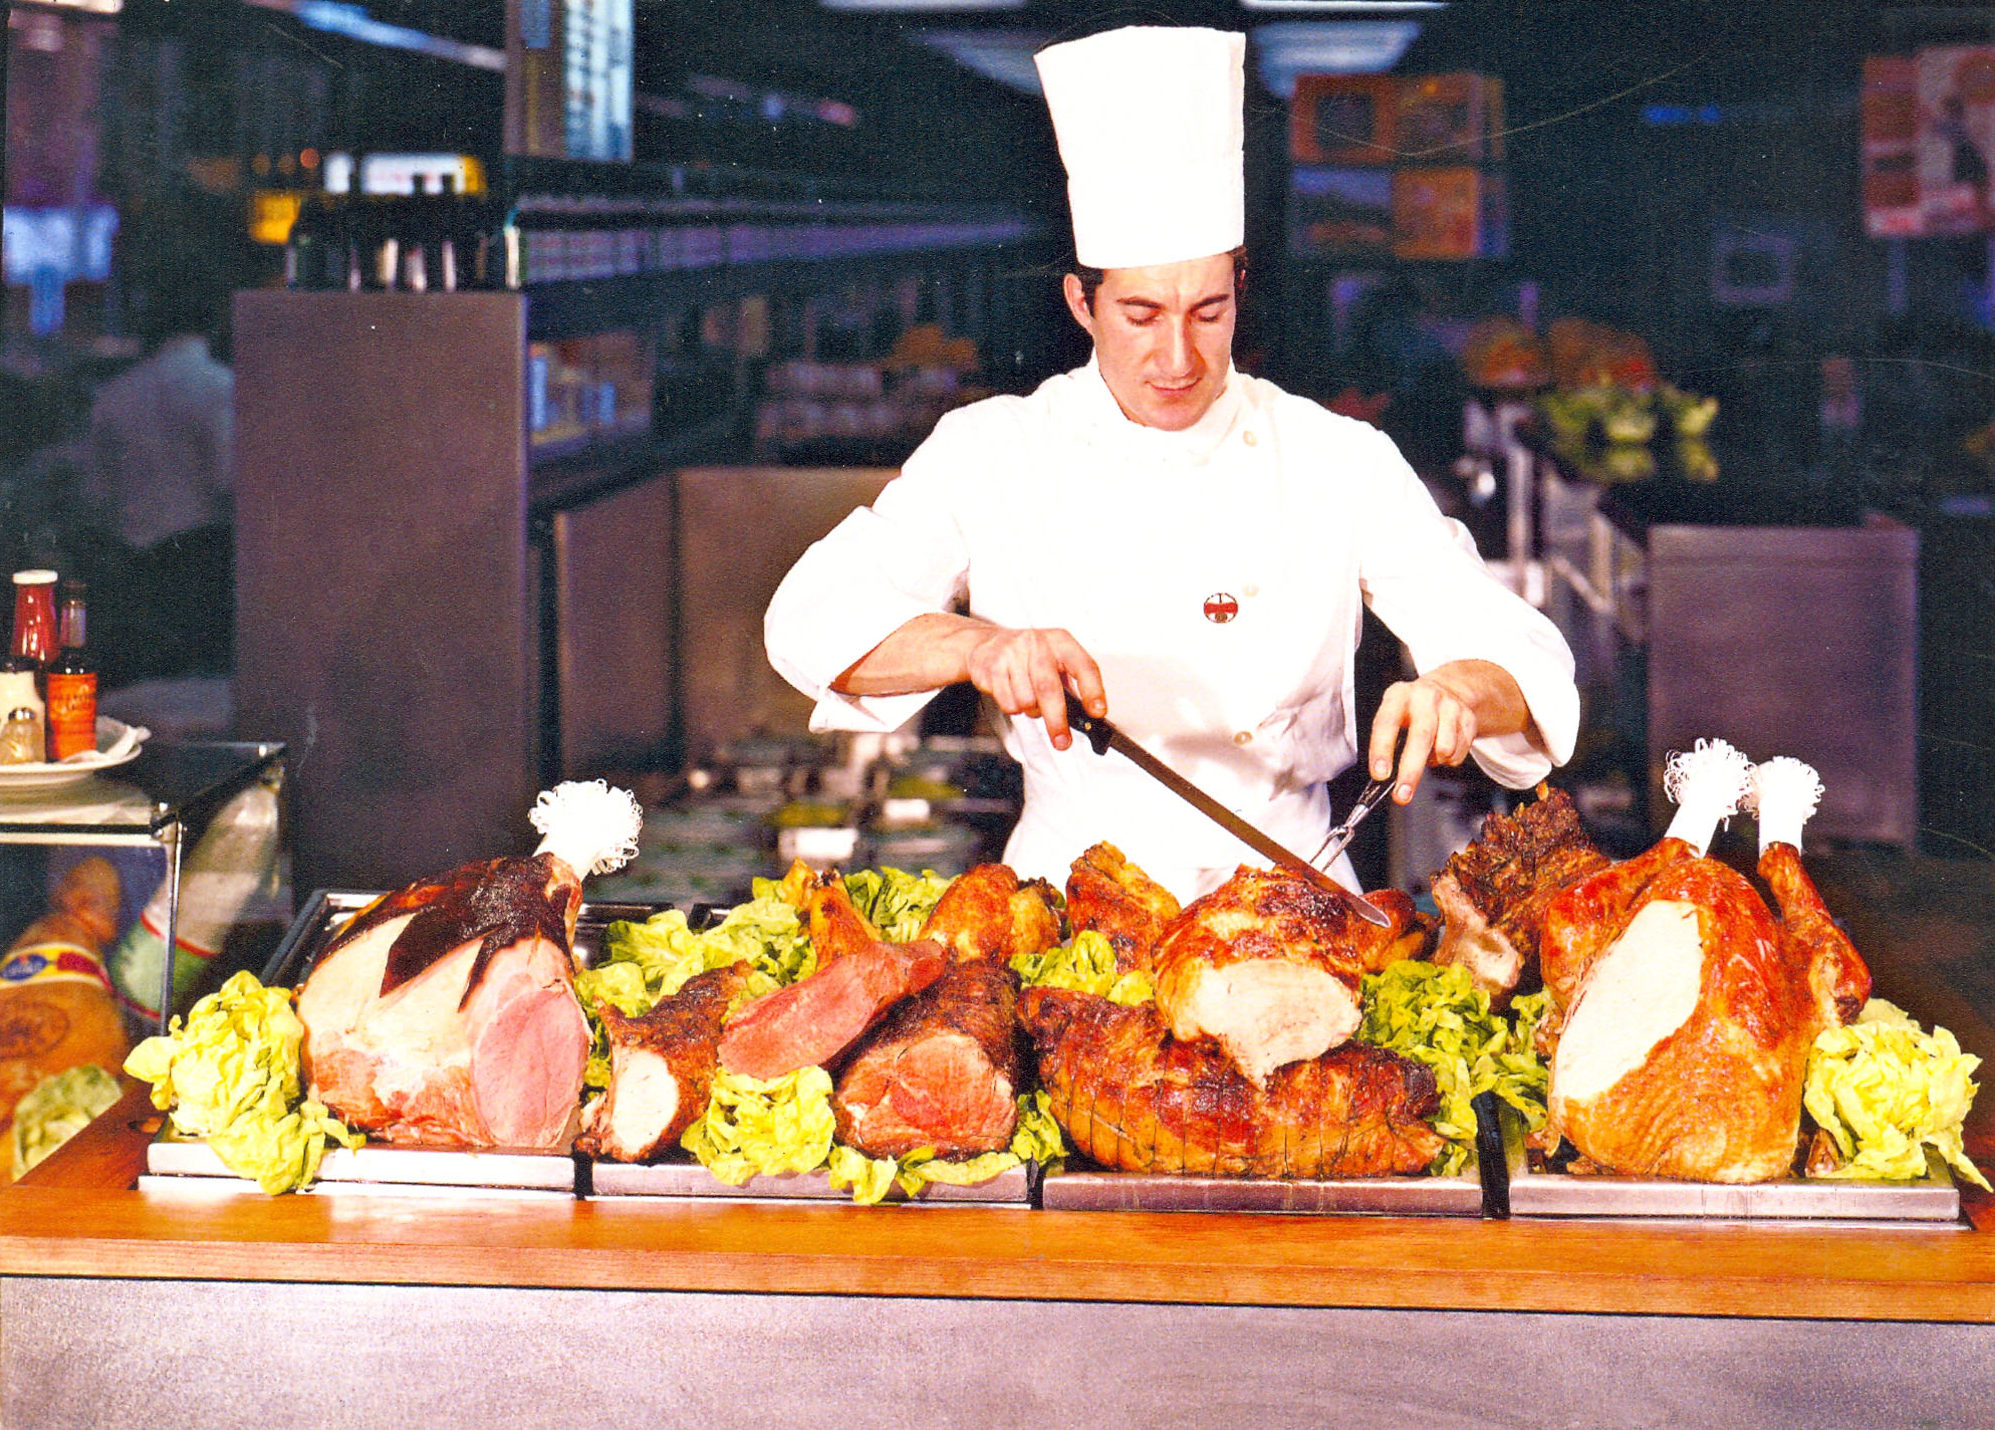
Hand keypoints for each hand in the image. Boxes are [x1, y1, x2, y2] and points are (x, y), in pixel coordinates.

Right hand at [962, 625, 1104, 750]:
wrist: (987, 643)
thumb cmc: (1029, 656)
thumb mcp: (1054, 659)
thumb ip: (1071, 682)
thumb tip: (1086, 715)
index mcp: (1060, 641)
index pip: (1083, 666)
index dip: (1093, 691)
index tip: (1097, 712)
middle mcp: (1037, 644)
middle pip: (1049, 689)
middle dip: (1057, 721)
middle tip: (1062, 742)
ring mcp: (1012, 654)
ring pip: (1027, 701)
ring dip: (1031, 711)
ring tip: (1030, 699)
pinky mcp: (993, 667)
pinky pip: (1008, 703)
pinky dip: (1014, 708)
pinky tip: (1013, 694)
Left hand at [1368, 671, 1482, 804]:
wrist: (1447, 690)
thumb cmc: (1411, 710)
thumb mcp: (1392, 714)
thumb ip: (1387, 739)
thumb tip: (1384, 775)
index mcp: (1399, 695)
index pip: (1387, 722)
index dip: (1382, 750)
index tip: (1380, 775)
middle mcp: (1426, 698)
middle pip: (1421, 737)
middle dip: (1411, 771)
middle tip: (1402, 795)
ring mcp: (1450, 707)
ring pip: (1445, 748)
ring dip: (1433, 761)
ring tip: (1427, 755)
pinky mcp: (1469, 719)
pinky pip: (1458, 754)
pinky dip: (1447, 760)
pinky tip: (1441, 748)